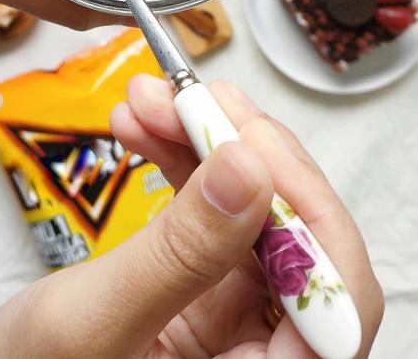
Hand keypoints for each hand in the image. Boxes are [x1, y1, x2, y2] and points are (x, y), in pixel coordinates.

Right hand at [0, 75, 382, 357]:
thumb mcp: (94, 323)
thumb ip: (179, 252)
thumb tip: (247, 168)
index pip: (338, 298)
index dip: (306, 208)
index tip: (245, 140)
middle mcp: (265, 352)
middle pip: (300, 239)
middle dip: (245, 155)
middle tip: (194, 99)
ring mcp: (239, 321)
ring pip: (255, 212)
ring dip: (206, 144)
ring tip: (151, 100)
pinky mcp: (208, 291)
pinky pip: (214, 212)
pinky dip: (181, 162)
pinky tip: (144, 126)